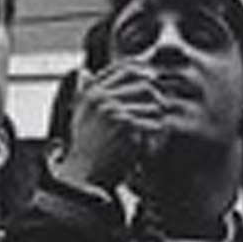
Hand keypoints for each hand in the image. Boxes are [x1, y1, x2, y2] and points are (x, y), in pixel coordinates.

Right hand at [50, 62, 170, 189]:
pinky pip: (153, 122)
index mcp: (92, 92)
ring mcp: (114, 111)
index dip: (143, 71)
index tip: (153, 79)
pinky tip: (158, 135)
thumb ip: (84, 91)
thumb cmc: (84, 146)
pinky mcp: (126, 127)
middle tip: (162, 105)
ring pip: (152, 103)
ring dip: (158, 115)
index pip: (124, 69)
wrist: (83, 173)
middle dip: (156, 96)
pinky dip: (158, 130)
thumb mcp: (79, 114)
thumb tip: (85, 71)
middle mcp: (102, 98)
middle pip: (143, 85)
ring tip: (158, 124)